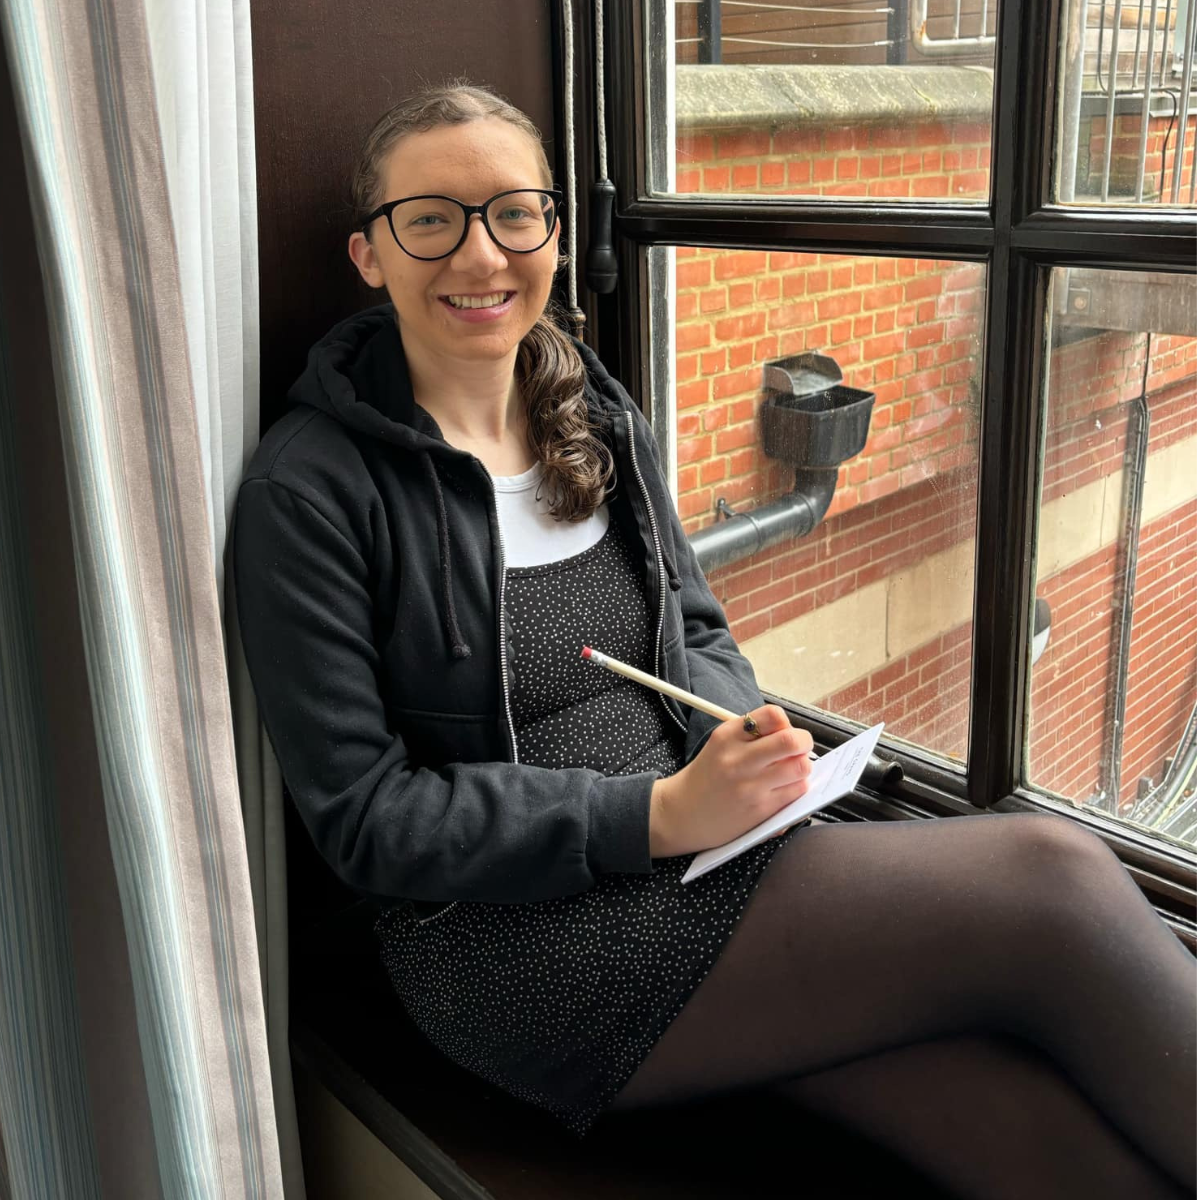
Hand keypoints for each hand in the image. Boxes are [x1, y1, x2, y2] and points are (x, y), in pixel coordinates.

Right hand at [649, 704, 812, 857]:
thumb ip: (752, 735)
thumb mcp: (720, 744)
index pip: (773, 715)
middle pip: (791, 740)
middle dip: (804, 742)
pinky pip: (797, 792)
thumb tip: (794, 734)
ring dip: (803, 767)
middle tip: (800, 748)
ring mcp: (749, 786)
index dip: (787, 723)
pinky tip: (785, 788)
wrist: (682, 813)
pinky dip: (798, 787)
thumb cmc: (707, 777)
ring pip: (800, 767)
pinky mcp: (759, 810)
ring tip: (791, 771)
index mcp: (727, 736)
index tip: (784, 732)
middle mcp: (737, 759)